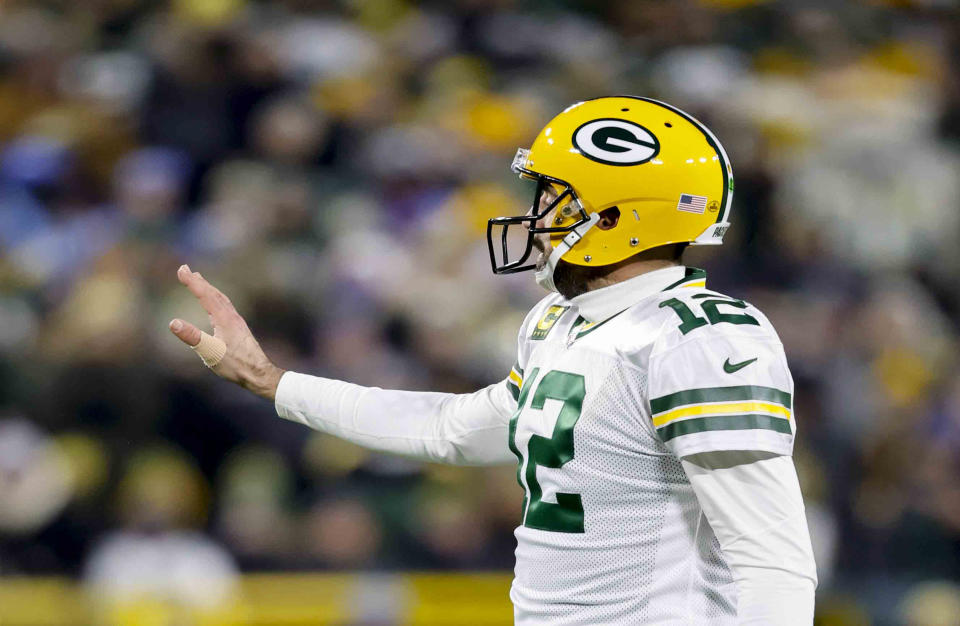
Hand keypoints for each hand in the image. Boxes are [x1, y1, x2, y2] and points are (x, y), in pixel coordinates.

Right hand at [169, 264, 284, 399]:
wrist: (259, 373)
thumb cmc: (235, 365)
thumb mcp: (210, 352)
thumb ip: (192, 337)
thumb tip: (173, 323)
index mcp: (224, 319)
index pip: (205, 295)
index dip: (192, 282)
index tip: (181, 269)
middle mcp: (232, 316)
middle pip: (214, 293)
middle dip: (199, 281)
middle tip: (186, 270)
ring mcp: (237, 322)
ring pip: (221, 299)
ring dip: (209, 289)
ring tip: (200, 281)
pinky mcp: (239, 329)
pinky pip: (226, 307)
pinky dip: (217, 299)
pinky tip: (216, 306)